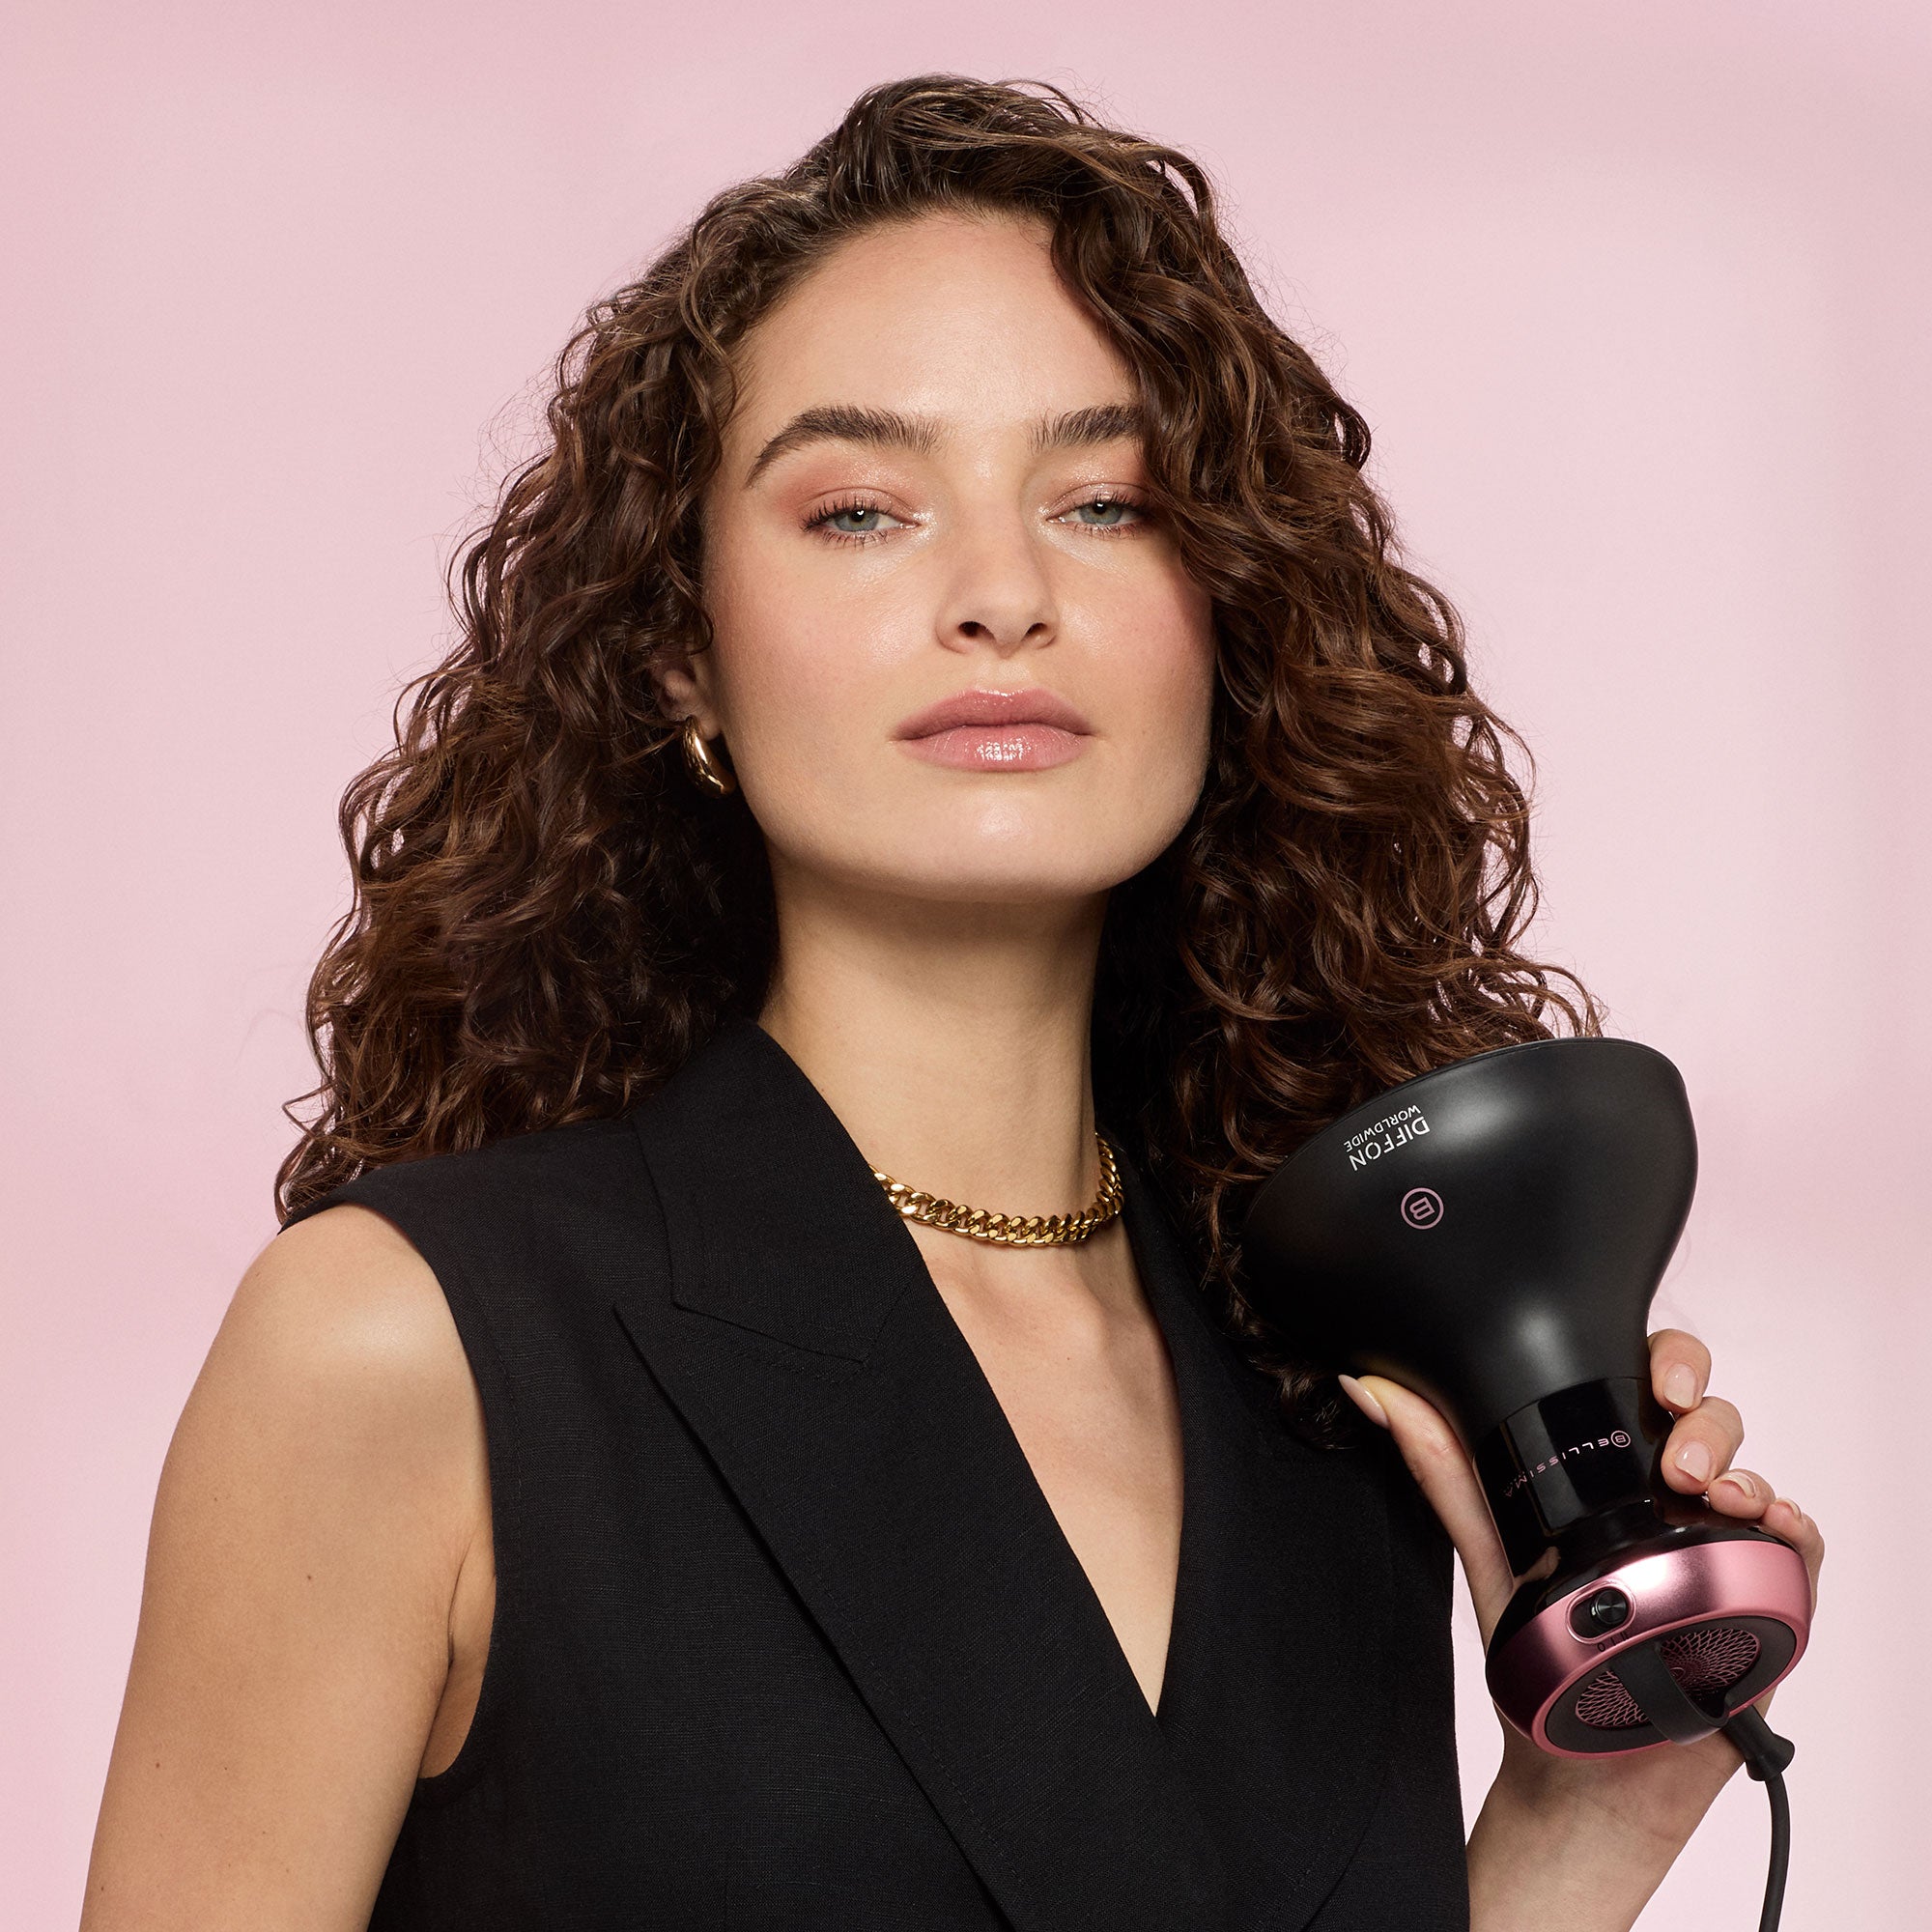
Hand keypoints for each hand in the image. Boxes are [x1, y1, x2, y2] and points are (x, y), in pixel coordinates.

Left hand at [1339, 1332, 1824, 1845]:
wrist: (1579, 1768)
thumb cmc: (1540, 1654)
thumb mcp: (1487, 1552)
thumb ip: (1440, 1471)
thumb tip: (1372, 1391)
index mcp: (1613, 1472)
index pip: (1648, 1385)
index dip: (1666, 1362)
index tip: (1654, 1378)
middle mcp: (1671, 1498)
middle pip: (1710, 1419)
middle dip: (1705, 1414)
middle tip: (1677, 1451)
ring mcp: (1720, 1546)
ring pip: (1753, 1474)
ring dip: (1742, 1470)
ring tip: (1712, 1493)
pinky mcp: (1761, 1600)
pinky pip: (1796, 1552)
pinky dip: (1793, 1529)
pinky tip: (1772, 1524)